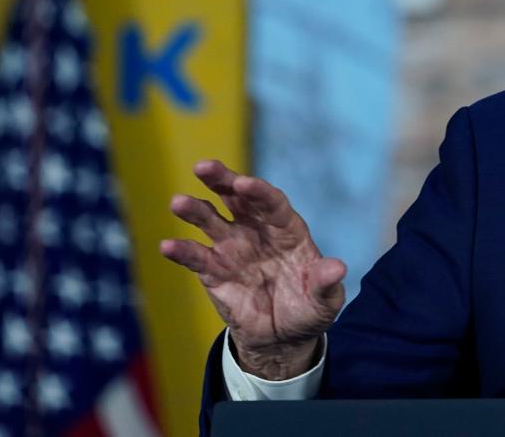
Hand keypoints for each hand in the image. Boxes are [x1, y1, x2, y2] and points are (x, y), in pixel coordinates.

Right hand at [160, 160, 345, 379]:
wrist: (283, 337)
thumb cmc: (308, 308)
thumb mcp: (325, 299)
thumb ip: (326, 283)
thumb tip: (337, 268)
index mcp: (287, 230)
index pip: (272, 203)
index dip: (259, 192)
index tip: (244, 183)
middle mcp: (257, 231)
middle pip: (238, 199)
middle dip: (222, 180)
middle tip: (204, 166)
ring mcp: (233, 249)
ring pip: (211, 221)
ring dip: (195, 209)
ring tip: (178, 203)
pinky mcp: (214, 272)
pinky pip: (196, 258)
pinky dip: (182, 251)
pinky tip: (168, 246)